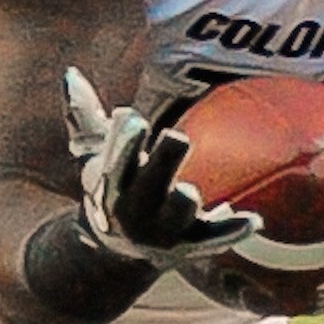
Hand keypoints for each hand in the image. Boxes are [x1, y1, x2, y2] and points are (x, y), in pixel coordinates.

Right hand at [63, 69, 254, 271]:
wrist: (113, 252)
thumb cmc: (111, 187)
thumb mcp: (91, 156)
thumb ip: (84, 116)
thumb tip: (70, 72)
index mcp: (110, 187)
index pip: (114, 162)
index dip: (122, 142)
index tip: (130, 115)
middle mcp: (134, 212)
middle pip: (148, 186)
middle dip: (160, 164)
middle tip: (177, 137)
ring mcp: (163, 231)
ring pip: (176, 215)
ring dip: (182, 204)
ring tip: (188, 191)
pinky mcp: (191, 245)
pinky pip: (213, 239)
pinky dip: (231, 231)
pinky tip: (253, 220)